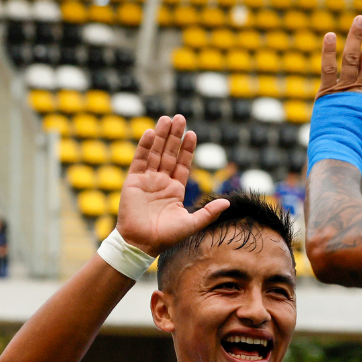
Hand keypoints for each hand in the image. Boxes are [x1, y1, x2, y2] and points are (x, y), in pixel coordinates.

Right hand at [117, 115, 227, 256]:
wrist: (141, 244)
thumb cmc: (166, 237)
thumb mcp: (191, 224)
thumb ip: (208, 213)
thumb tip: (227, 203)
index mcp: (175, 190)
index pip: (183, 164)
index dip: (187, 149)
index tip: (192, 134)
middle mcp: (161, 182)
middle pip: (169, 154)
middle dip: (175, 136)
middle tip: (180, 118)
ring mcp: (147, 180)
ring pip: (155, 153)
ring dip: (161, 136)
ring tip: (167, 119)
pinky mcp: (133, 181)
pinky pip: (140, 160)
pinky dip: (145, 146)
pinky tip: (151, 133)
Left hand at [317, 14, 361, 158]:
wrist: (337, 156)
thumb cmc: (361, 152)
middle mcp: (360, 91)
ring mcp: (342, 91)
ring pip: (350, 58)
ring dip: (355, 37)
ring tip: (360, 19)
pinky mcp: (325, 94)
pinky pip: (327, 68)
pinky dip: (328, 51)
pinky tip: (329, 35)